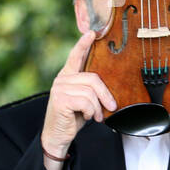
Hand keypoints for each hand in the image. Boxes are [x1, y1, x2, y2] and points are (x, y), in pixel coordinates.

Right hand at [41, 30, 116, 158]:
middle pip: (93, 78)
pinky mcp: (60, 99)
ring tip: (95, 116)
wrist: (58, 135)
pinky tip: (86, 117)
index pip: (75, 56)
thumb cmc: (73, 117)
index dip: (83, 44)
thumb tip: (108, 86)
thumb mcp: (84, 100)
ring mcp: (59, 88)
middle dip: (106, 95)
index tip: (92, 33)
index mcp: (68, 76)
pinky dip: (91, 112)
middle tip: (111, 107)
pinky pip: (86, 102)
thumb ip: (91, 89)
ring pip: (91, 92)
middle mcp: (62, 79)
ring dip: (98, 108)